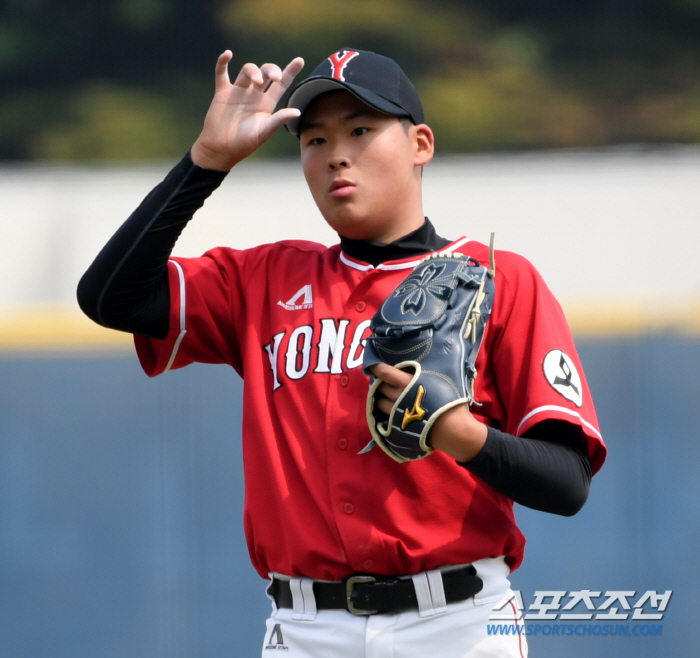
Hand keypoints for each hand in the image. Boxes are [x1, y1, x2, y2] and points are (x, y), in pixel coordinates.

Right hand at [191, 51, 304, 170]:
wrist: (221, 150)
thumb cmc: (244, 144)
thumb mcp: (264, 132)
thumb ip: (279, 120)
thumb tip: (297, 112)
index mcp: (267, 104)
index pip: (281, 84)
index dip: (291, 72)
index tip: (300, 60)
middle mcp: (254, 95)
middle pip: (266, 73)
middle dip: (271, 70)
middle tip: (274, 77)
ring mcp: (238, 92)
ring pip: (248, 71)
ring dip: (253, 71)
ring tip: (256, 81)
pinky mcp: (222, 93)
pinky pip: (222, 73)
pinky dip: (223, 63)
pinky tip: (227, 54)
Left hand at [371, 363, 487, 462]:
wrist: (452, 429)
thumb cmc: (450, 401)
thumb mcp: (440, 380)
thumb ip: (425, 374)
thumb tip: (414, 370)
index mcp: (408, 383)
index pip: (385, 373)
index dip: (377, 368)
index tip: (373, 365)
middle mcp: (398, 396)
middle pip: (381, 386)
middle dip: (380, 382)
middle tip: (384, 380)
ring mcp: (396, 412)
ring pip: (380, 402)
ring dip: (381, 397)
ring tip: (386, 395)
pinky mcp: (397, 426)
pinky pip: (385, 416)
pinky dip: (386, 411)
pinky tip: (392, 410)